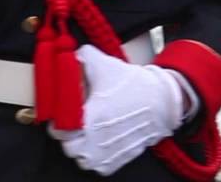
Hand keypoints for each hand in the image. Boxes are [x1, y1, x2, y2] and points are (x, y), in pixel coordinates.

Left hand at [49, 45, 186, 175]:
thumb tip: (71, 55)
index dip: (58, 122)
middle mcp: (98, 139)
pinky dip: (97, 157)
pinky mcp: (120, 158)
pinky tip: (100, 143)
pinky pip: (99, 166)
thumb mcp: (106, 65)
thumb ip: (83, 57)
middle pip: (69, 147)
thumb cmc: (135, 85)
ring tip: (86, 135)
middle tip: (74, 124)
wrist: (162, 100)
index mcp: (91, 118)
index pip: (58, 131)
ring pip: (83, 160)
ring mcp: (109, 151)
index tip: (62, 116)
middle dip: (69, 136)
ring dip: (82, 149)